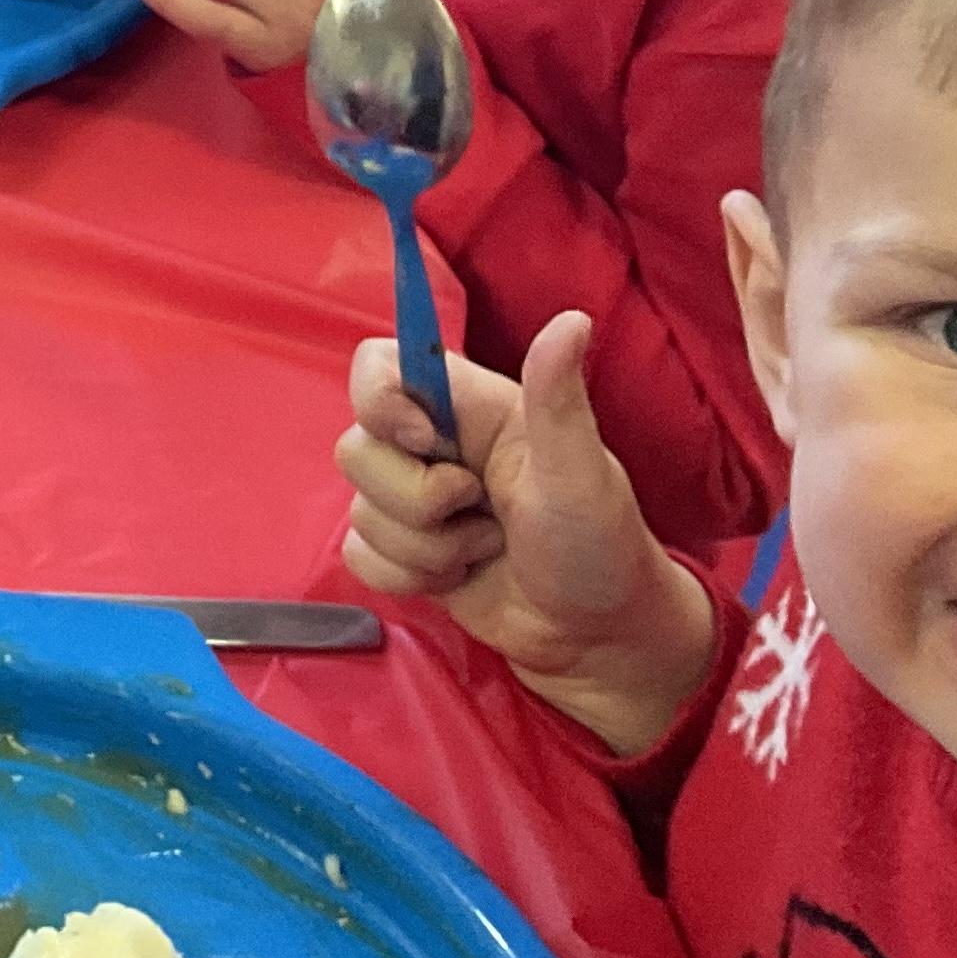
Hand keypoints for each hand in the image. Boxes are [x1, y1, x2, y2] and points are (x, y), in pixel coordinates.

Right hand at [335, 314, 721, 755]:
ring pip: (359, 512)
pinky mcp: (402, 552)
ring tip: (485, 551)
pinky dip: (407, 579)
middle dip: (416, 501)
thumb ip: (560, 398)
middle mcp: (431, 446)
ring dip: (426, 550)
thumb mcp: (583, 473)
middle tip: (482, 516)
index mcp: (468, 407)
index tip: (424, 441)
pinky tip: (459, 579)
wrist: (597, 638)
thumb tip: (574, 319)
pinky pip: (359, 557)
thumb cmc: (600, 547)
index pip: (377, 366)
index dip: (380, 401)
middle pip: (356, 450)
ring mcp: (412, 501)